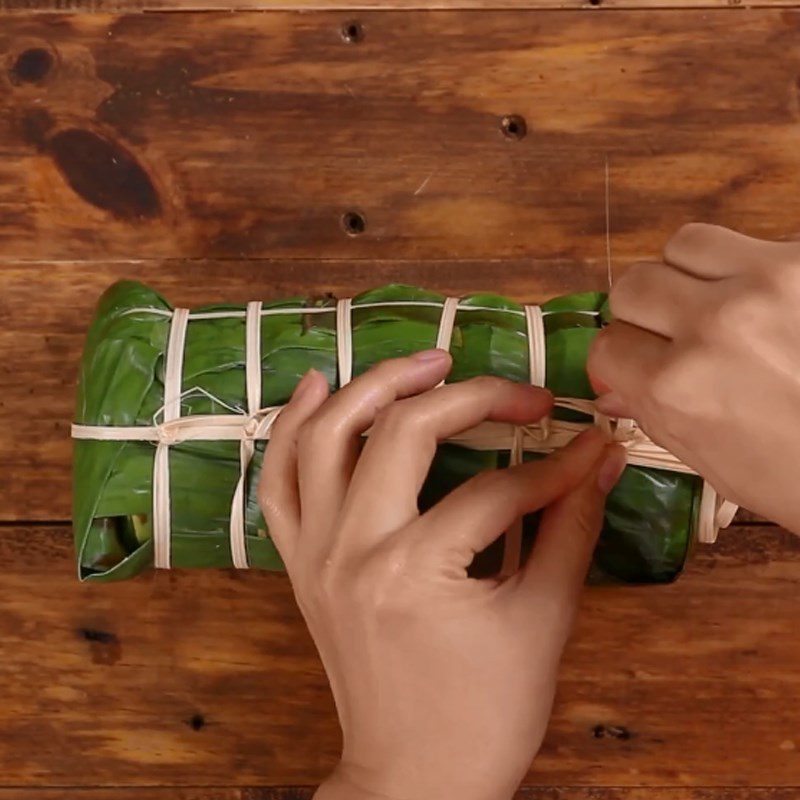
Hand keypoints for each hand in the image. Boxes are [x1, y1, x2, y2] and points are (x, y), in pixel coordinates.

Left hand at [258, 351, 626, 799]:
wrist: (412, 778)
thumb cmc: (485, 715)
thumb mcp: (543, 621)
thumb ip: (571, 529)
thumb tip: (600, 458)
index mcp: (416, 571)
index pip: (498, 490)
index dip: (554, 465)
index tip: (588, 446)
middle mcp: (352, 549)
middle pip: (404, 435)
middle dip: (470, 398)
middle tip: (516, 389)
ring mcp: (315, 553)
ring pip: (324, 438)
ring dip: (373, 387)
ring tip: (426, 363)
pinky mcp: (299, 562)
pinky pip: (279, 481)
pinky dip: (294, 429)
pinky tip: (318, 388)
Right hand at [588, 222, 799, 532]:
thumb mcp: (713, 460)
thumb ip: (653, 410)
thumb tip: (614, 381)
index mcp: (679, 387)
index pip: (607, 345)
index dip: (620, 360)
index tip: (637, 367)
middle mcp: (713, 325)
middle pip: (633, 284)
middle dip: (643, 313)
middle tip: (673, 334)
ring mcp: (769, 284)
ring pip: (684, 244)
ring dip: (690, 275)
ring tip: (719, 304)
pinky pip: (753, 243)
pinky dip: (750, 272)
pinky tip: (775, 307)